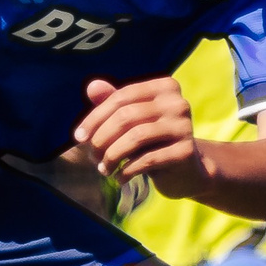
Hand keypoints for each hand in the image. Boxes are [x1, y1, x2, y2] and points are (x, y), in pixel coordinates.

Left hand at [74, 76, 203, 189]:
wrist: (187, 172)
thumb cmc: (154, 142)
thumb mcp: (132, 122)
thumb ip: (112, 103)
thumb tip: (91, 87)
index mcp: (165, 87)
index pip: (122, 97)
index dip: (95, 117)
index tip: (78, 138)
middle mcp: (178, 103)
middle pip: (127, 116)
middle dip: (102, 138)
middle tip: (92, 157)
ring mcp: (185, 127)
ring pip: (136, 137)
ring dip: (112, 156)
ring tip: (104, 169)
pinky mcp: (186, 151)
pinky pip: (148, 159)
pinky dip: (127, 170)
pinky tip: (119, 178)